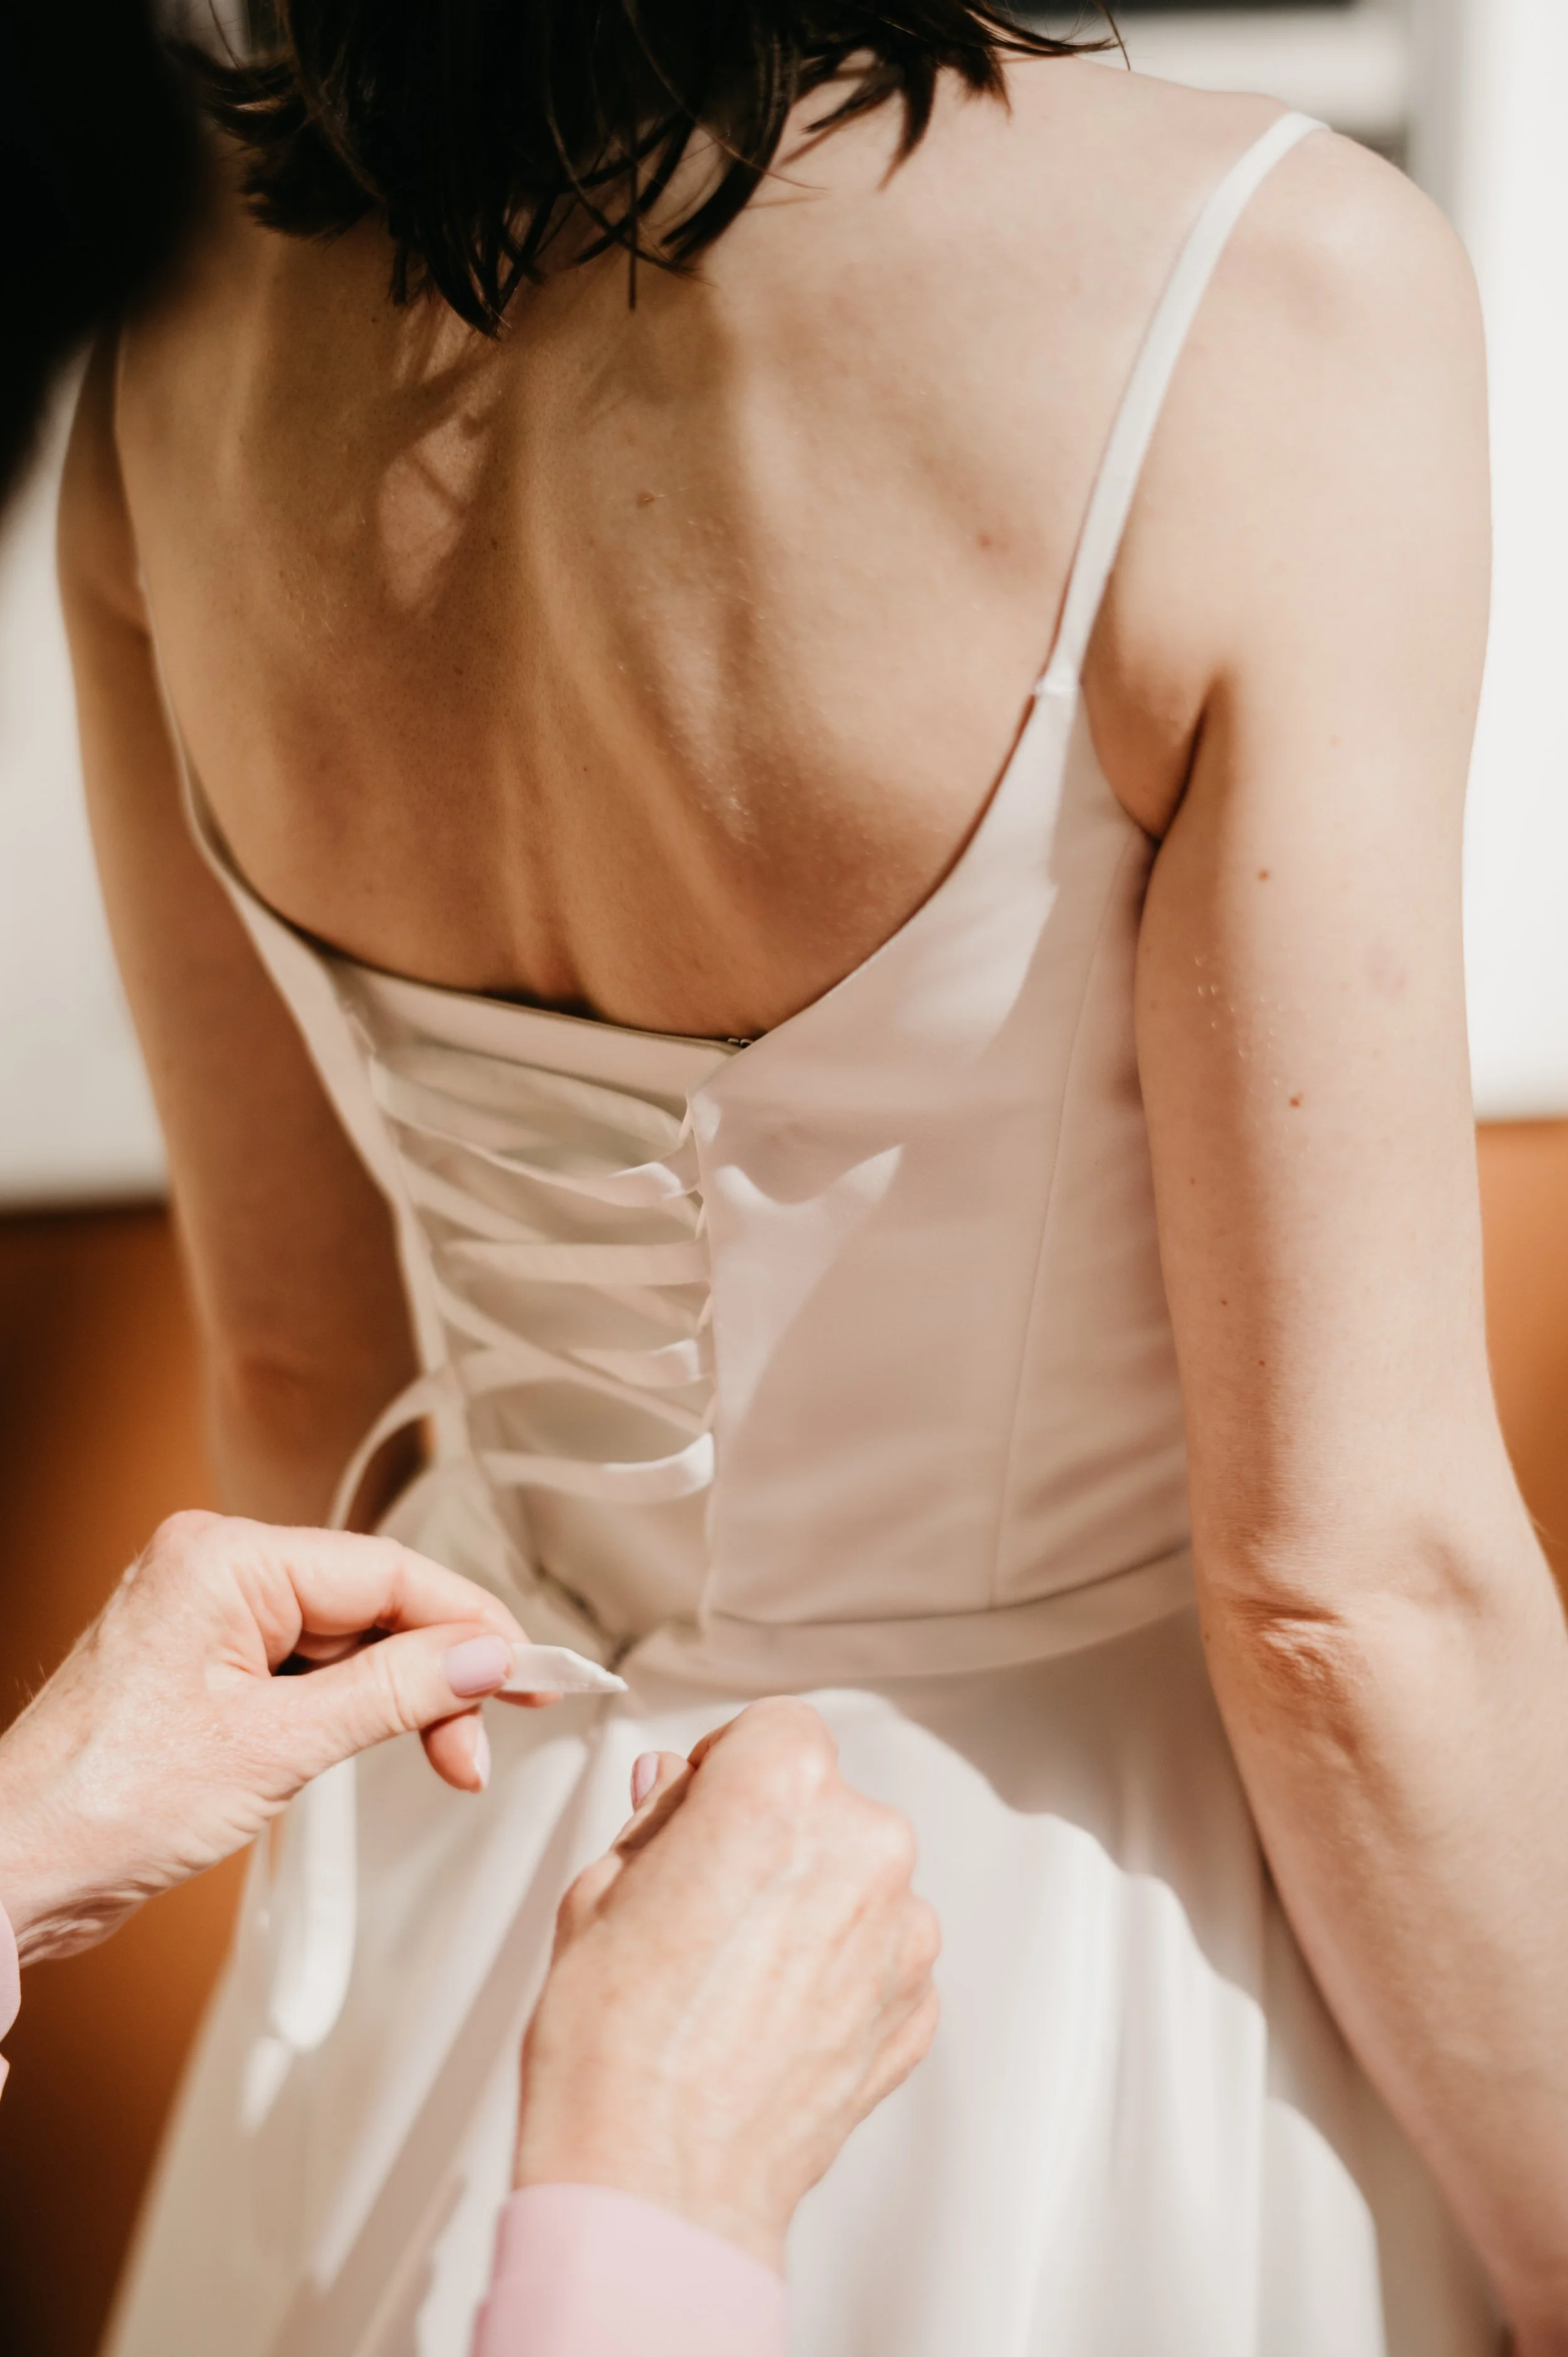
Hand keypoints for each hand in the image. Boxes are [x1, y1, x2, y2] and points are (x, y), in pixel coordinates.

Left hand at [0, 1509, 537, 1962]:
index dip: (470, 1625)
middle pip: (375, 1604)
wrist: (15, 1869)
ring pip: (349, 1639)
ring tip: (445, 1759)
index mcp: (223, 1560)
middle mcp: (214, 1570)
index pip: (388, 1572)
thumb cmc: (102, 1804)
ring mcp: (208, 1617)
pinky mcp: (206, 1663)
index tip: (530, 1672)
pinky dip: (355, 1708)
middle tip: (482, 1740)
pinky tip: (387, 1742)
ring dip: (402, 1698)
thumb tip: (481, 1659)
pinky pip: (309, 1666)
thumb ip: (394, 1692)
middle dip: (438, 1674)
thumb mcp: (276, 1747)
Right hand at [514, 1697, 940, 2269]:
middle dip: (771, 1837)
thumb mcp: (600, 1892)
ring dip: (810, 1908)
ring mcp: (902, 1934)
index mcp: (781, 1791)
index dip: (729, 1765)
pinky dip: (836, 1979)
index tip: (700, 1805)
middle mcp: (862, 1847)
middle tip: (701, 1905)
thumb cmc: (615, 2046)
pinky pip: (879, 1961)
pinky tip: (767, 2023)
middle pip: (824, 1804)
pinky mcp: (917, 2010)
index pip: (776, 1727)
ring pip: (856, 1881)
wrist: (657, 2186)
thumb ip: (659, 1821)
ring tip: (730, 1978)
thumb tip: (677, 1786)